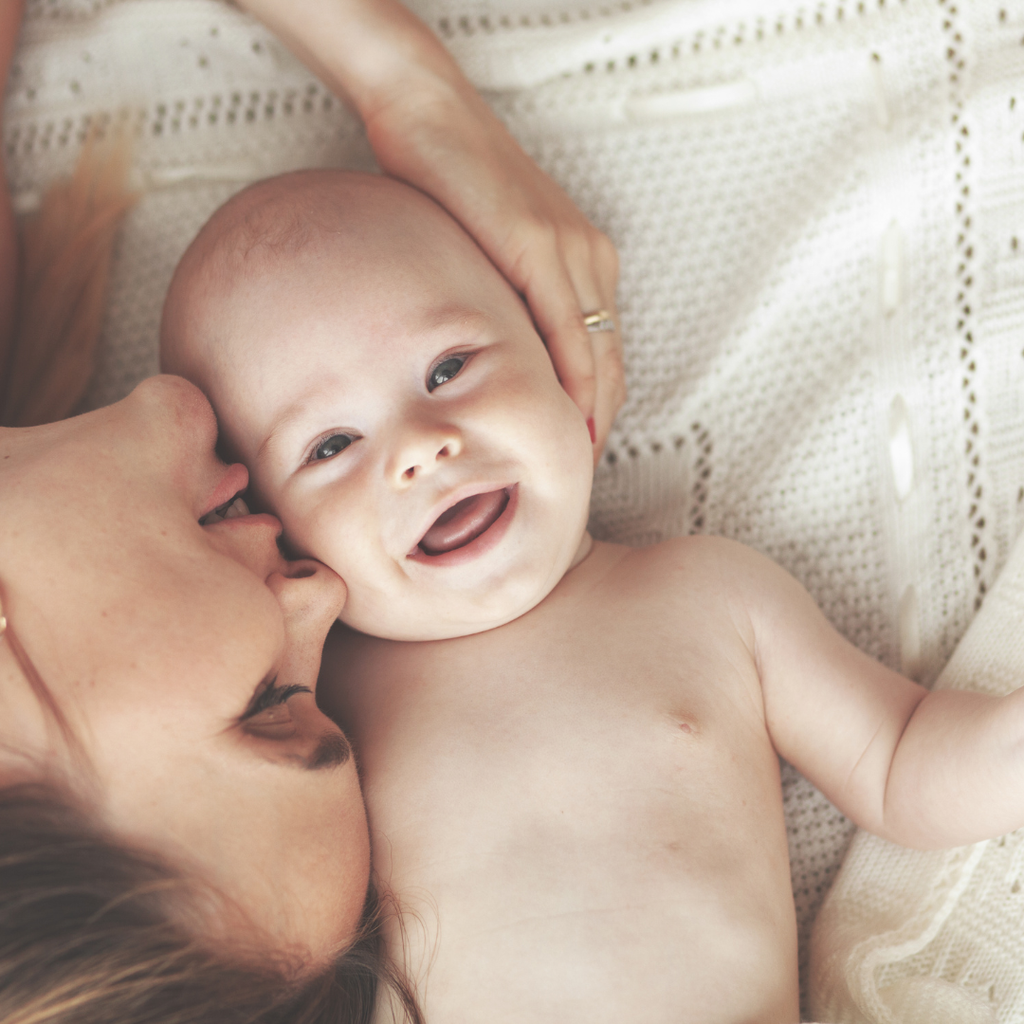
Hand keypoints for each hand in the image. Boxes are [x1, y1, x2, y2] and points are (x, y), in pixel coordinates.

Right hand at [364, 80, 623, 460]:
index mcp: (584, 261)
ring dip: (590, 414)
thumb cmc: (448, 180)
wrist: (428, 113)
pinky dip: (570, 379)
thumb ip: (506, 300)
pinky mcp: (538, 245)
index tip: (580, 452)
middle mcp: (590, 258)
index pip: (602, 355)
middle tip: (580, 474)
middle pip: (610, 363)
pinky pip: (566, 329)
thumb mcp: (488, 253)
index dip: (598, 410)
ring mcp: (570, 251)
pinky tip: (564, 416)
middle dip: (600, 424)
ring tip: (573, 462)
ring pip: (596, 354)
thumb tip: (490, 356)